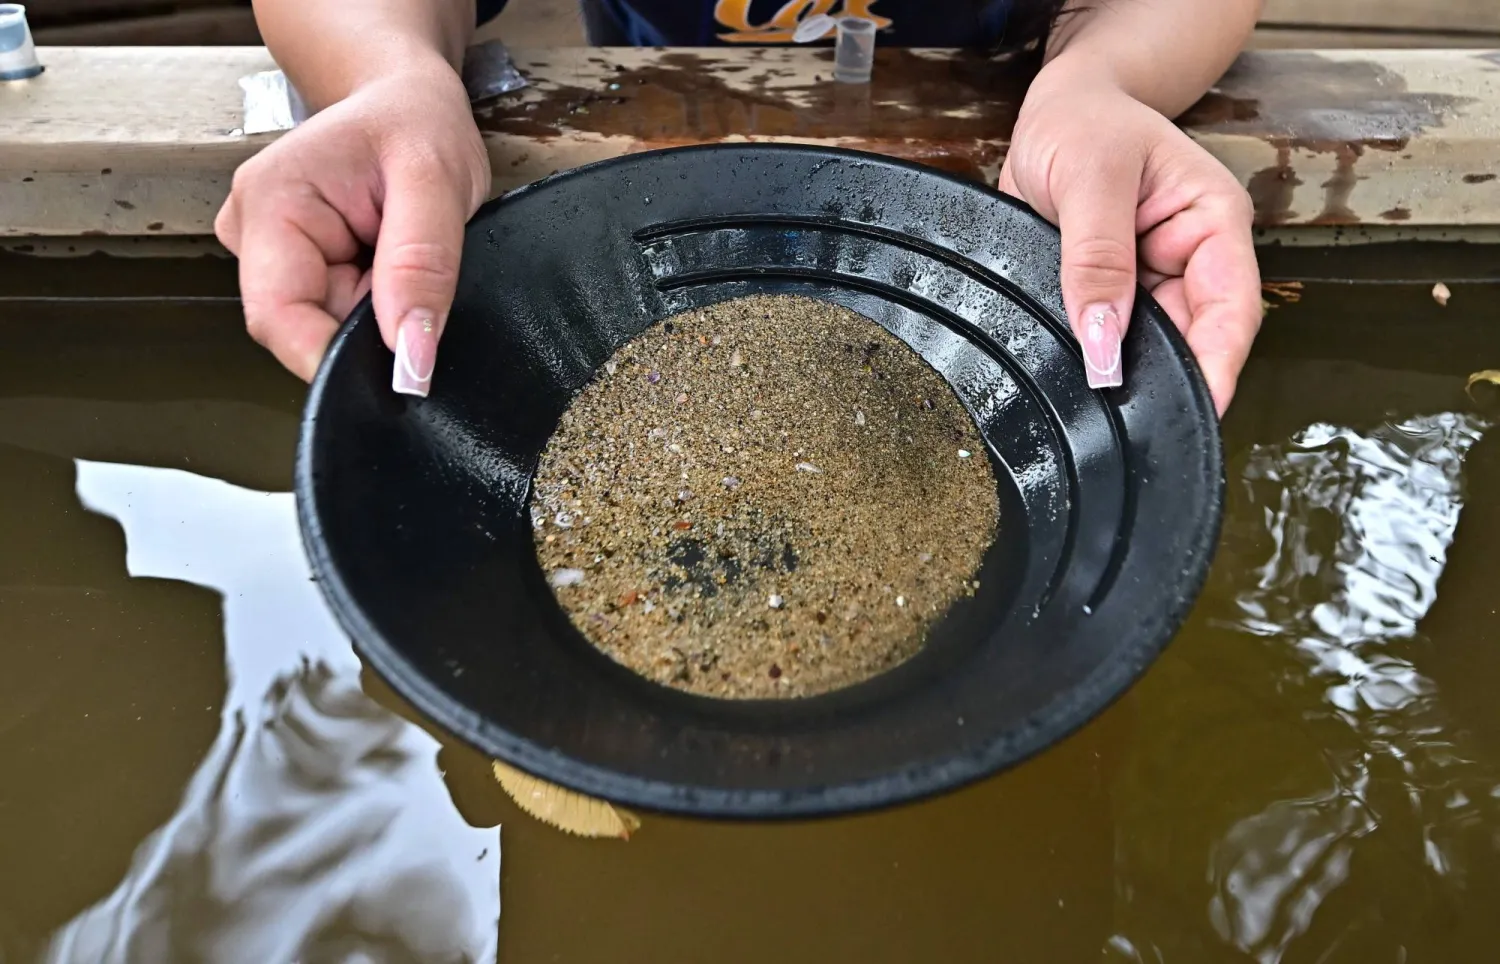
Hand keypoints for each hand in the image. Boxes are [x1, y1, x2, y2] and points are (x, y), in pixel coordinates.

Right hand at [215, 59, 489, 394]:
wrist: (405, 101)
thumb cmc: (417, 123)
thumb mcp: (438, 185)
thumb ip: (421, 269)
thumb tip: (410, 359)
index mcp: (270, 202)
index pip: (278, 318)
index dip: (336, 358)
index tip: (402, 369)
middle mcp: (253, 229)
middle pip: (304, 328)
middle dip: (367, 325)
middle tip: (414, 278)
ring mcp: (269, 249)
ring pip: (325, 324)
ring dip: (373, 312)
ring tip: (401, 259)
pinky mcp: (294, 264)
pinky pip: (337, 311)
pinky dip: (373, 303)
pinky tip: (387, 266)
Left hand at [998, 68, 1260, 414]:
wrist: (1058, 111)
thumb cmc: (1085, 123)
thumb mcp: (1090, 178)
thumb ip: (1097, 257)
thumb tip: (1103, 339)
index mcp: (1212, 223)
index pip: (1231, 309)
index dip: (1216, 366)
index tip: (1195, 413)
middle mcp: (1189, 258)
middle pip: (1190, 340)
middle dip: (1161, 379)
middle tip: (1124, 418)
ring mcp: (1149, 281)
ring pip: (1145, 346)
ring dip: (1122, 372)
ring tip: (1094, 400)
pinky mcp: (1110, 293)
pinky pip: (1106, 337)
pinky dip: (1090, 355)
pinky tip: (1072, 375)